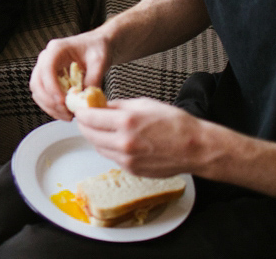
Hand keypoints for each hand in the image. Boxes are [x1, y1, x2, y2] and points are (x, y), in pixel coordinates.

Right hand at [29, 32, 111, 120]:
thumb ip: (94, 78)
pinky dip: (52, 106)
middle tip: (67, 113)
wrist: (97, 45)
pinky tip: (66, 112)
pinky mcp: (49, 79)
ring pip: (37, 91)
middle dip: (49, 102)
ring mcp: (46, 68)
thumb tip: (85, 99)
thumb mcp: (100, 61)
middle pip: (37, 82)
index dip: (52, 88)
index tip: (63, 102)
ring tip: (68, 116)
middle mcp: (47, 58)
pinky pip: (44, 95)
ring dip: (49, 107)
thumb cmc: (98, 48)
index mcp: (57, 49)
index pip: (46, 69)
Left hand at [73, 97, 207, 177]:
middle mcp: (123, 143)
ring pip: (98, 147)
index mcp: (126, 122)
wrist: (195, 148)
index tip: (80, 108)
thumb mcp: (144, 104)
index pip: (89, 117)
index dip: (81, 111)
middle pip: (88, 134)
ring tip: (103, 127)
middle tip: (87, 117)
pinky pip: (111, 157)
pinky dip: (109, 148)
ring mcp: (126, 160)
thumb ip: (118, 106)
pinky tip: (118, 140)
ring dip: (96, 137)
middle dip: (85, 124)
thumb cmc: (175, 123)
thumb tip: (100, 105)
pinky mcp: (131, 170)